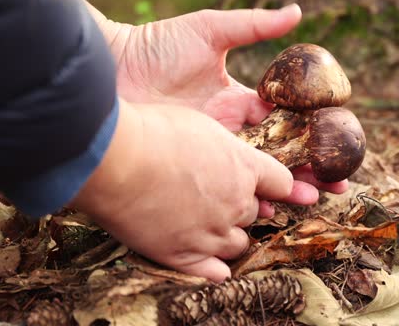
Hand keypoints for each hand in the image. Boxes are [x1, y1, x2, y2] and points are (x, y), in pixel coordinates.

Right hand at [72, 99, 294, 281]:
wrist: (116, 160)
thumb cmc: (154, 132)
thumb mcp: (201, 125)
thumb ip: (224, 147)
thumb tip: (226, 154)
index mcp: (245, 167)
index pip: (281, 183)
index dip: (279, 187)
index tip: (275, 190)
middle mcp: (237, 202)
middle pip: (255, 212)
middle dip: (239, 206)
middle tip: (212, 196)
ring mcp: (212, 231)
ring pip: (238, 243)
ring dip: (227, 235)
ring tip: (202, 224)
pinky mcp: (185, 254)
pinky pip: (215, 272)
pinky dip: (214, 268)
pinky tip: (207, 261)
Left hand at [89, 3, 349, 201]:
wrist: (108, 68)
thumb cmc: (156, 45)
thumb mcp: (211, 30)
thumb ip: (255, 26)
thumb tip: (298, 12)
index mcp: (240, 100)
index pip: (286, 121)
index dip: (314, 134)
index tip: (341, 144)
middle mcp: (230, 129)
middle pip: (279, 153)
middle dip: (309, 170)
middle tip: (338, 185)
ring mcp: (211, 150)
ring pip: (256, 175)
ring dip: (285, 188)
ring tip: (312, 201)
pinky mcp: (191, 166)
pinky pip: (225, 185)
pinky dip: (247, 197)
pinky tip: (269, 209)